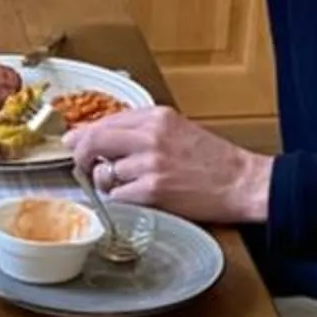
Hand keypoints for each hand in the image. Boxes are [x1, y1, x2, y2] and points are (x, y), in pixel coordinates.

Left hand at [69, 104, 271, 223]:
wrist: (242, 182)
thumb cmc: (213, 160)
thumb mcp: (178, 129)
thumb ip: (140, 130)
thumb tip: (95, 136)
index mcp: (157, 116)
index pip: (105, 121)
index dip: (84, 135)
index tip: (74, 143)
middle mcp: (150, 136)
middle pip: (94, 142)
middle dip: (82, 156)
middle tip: (85, 166)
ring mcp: (150, 164)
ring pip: (104, 173)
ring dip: (108, 183)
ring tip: (126, 185)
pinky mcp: (152, 191)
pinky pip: (117, 197)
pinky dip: (122, 200)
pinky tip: (137, 197)